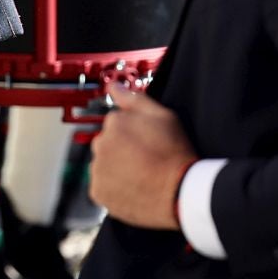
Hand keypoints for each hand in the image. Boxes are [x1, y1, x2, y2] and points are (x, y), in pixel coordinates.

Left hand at [88, 87, 198, 230]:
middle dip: (120, 149)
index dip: (132, 133)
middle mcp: (100, 144)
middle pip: (106, 143)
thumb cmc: (174, 153)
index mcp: (113, 122)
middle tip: (143, 159)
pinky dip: (113, 187)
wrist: (180, 192)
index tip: (145, 142)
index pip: (115, 123)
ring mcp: (97, 169)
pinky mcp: (98, 191)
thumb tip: (113, 86)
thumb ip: (133, 98)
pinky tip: (133, 187)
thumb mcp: (162, 115)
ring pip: (103, 164)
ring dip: (115, 168)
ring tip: (139, 174)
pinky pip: (101, 186)